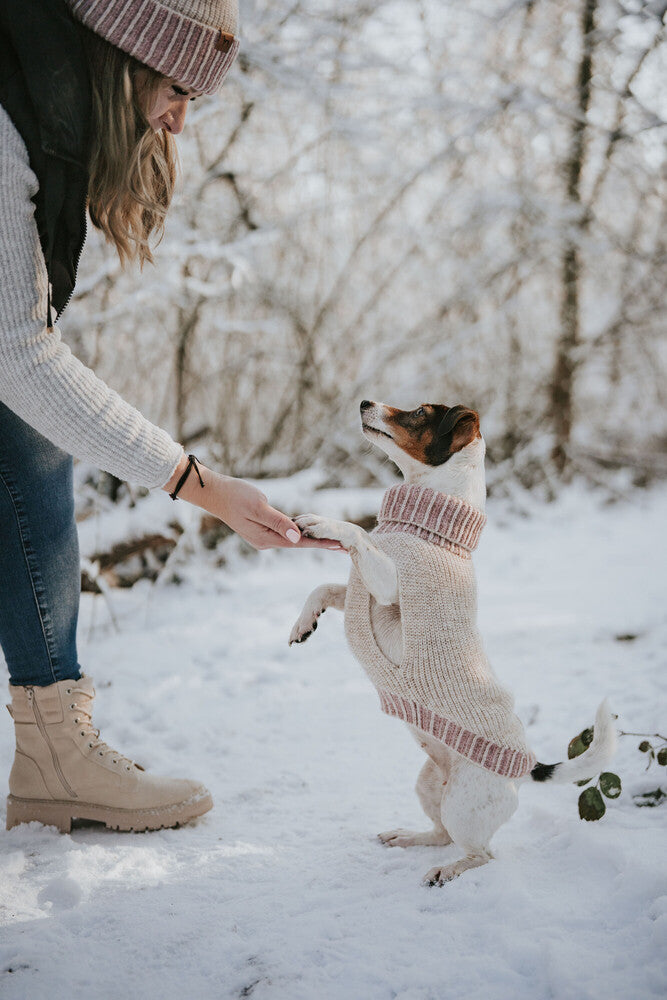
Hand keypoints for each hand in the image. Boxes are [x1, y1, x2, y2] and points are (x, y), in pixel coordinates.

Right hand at [163, 458, 342, 551]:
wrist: (214, 492)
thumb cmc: (235, 495)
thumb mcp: (259, 506)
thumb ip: (279, 522)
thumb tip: (297, 537)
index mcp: (265, 538)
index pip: (299, 543)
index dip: (320, 543)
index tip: (338, 545)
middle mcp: (265, 542)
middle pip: (298, 543)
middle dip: (320, 543)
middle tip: (343, 545)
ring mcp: (263, 537)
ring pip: (292, 538)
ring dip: (311, 538)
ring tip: (332, 540)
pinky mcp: (261, 529)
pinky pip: (284, 532)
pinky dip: (298, 531)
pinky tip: (310, 531)